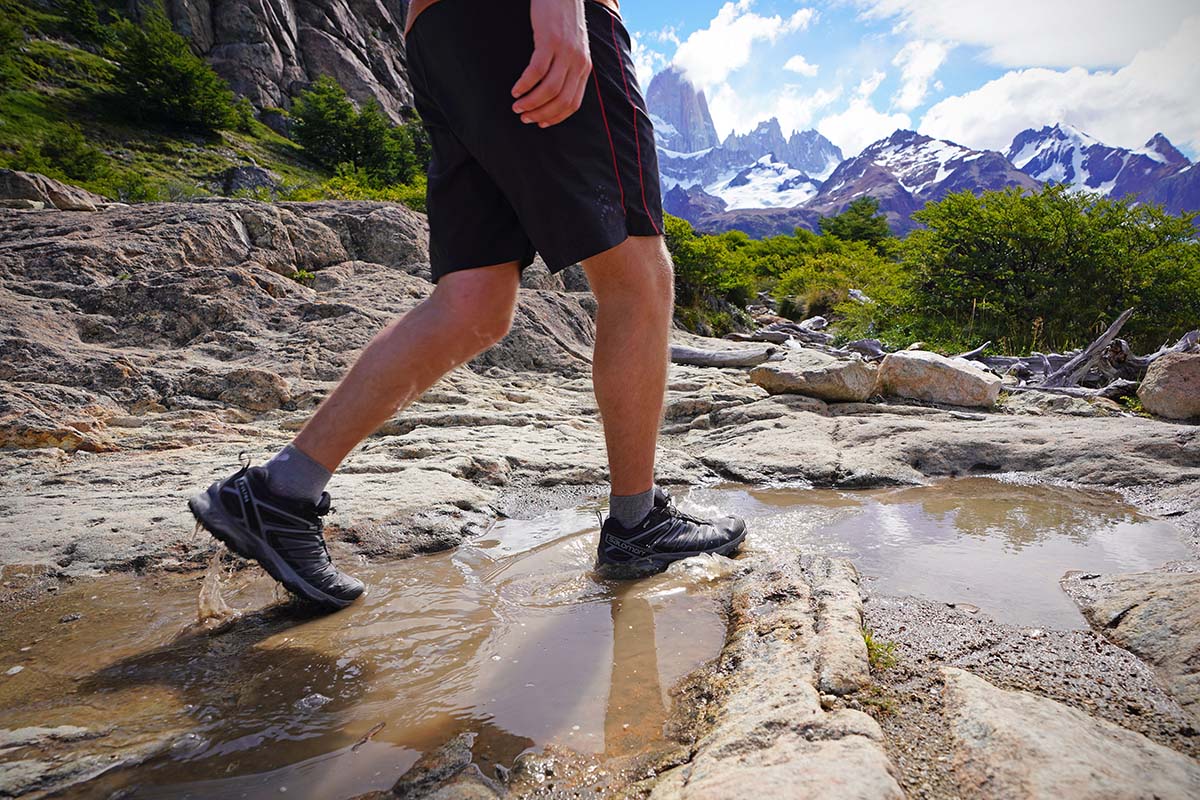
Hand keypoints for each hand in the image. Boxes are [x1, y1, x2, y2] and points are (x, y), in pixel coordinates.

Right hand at [511, 0, 590, 127]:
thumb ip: (568, 68)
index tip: (540, 123)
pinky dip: (524, 84)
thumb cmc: (563, 21)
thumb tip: (553, 92)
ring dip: (531, 102)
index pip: (573, 103)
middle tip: (524, 118)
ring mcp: (565, 52)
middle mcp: (578, 63)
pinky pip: (536, 71)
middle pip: (560, 100)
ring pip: (549, 89)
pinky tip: (515, 90)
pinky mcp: (549, 41)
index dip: (555, 117)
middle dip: (540, 114)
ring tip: (517, 107)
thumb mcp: (573, 48)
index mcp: (584, 68)